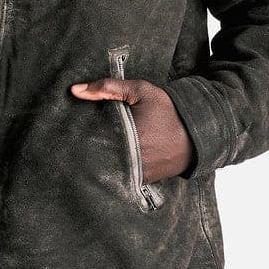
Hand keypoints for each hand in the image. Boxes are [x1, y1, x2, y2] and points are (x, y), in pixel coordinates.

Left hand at [68, 76, 194, 182]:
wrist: (197, 133)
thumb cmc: (168, 110)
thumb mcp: (140, 91)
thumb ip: (107, 87)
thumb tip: (75, 90)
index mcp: (124, 138)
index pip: (88, 140)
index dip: (77, 135)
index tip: (71, 130)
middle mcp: (130, 160)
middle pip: (95, 158)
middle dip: (85, 150)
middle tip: (74, 142)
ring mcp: (136, 173)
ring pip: (106, 170)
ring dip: (99, 161)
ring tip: (90, 150)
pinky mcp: (143, 181)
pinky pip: (120, 177)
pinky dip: (113, 169)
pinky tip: (109, 159)